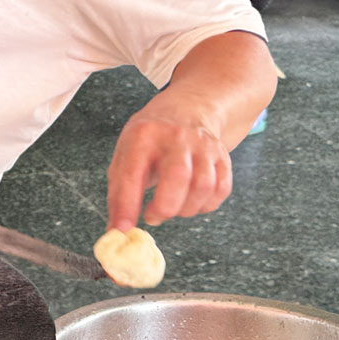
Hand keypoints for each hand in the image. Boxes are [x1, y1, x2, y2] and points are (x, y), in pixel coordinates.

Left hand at [106, 94, 231, 231]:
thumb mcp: (125, 155)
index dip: (127, 205)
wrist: (186, 110)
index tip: (122, 228)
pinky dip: (205, 205)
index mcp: (143, 135)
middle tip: (153, 216)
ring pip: (203, 186)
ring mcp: (203, 146)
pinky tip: (190, 201)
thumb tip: (116, 230)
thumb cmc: (150, 140)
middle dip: (164, 207)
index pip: (133, 173)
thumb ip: (118, 193)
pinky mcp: (222, 157)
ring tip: (172, 206)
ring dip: (186, 208)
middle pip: (177, 177)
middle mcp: (176, 137)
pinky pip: (220, 190)